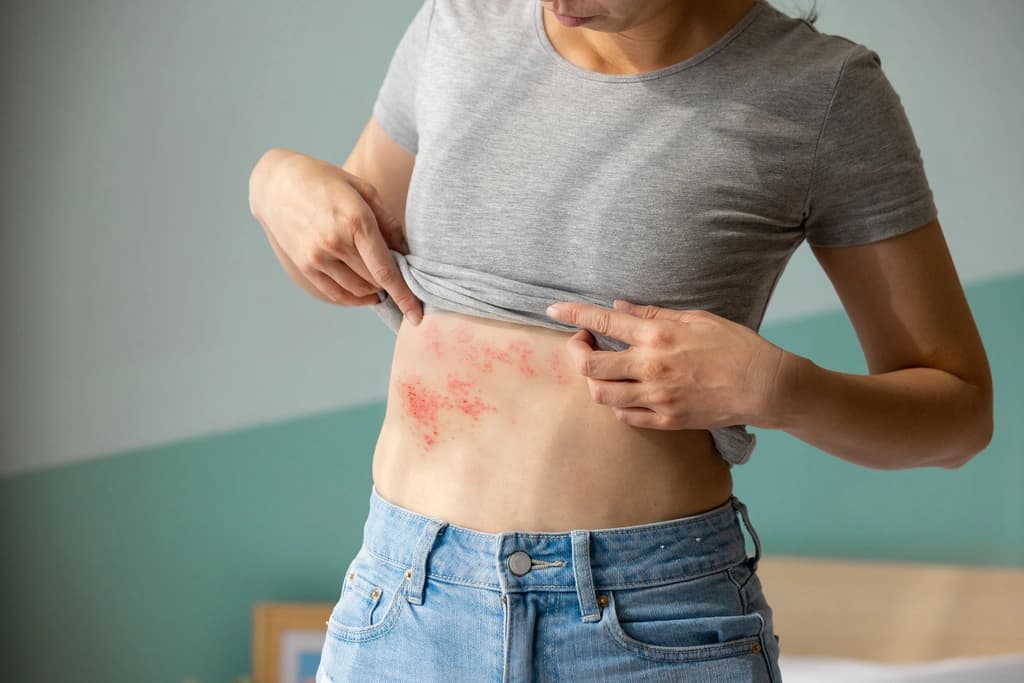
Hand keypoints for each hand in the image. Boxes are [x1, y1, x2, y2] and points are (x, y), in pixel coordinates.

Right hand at [251, 150, 422, 320]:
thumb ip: (389, 223)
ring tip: (380, 278)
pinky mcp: (305, 266)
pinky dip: (355, 297)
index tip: (416, 315)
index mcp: (356, 221)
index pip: (385, 269)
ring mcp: (318, 257)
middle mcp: (336, 242)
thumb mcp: (363, 190)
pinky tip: (367, 293)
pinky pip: (336, 293)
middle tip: (401, 276)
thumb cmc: (326, 182)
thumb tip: (407, 252)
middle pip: (374, 281)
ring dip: (374, 290)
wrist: (278, 184)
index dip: (404, 295)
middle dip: (392, 284)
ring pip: (358, 290)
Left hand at [545, 299, 789, 429]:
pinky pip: (625, 416)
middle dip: (576, 352)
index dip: (572, 314)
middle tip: (581, 344)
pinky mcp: (666, 419)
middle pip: (590, 365)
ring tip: (602, 370)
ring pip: (601, 395)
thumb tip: (618, 308)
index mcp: (657, 335)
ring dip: (593, 382)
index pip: (601, 322)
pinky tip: (622, 392)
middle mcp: (650, 366)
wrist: (763, 385)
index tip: (553, 310)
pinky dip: (616, 404)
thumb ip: (652, 315)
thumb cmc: (734, 345)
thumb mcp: (695, 317)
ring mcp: (656, 396)